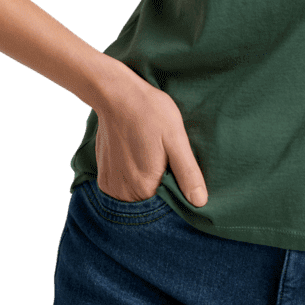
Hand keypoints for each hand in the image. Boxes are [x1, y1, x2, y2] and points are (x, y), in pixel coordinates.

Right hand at [93, 67, 207, 206]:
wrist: (118, 95)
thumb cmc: (150, 113)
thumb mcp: (176, 140)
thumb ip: (187, 173)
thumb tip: (200, 202)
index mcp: (143, 187)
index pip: (165, 210)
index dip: (176, 198)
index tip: (180, 180)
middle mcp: (123, 192)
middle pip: (148, 206)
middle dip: (161, 193)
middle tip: (167, 166)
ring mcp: (111, 185)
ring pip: (135, 199)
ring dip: (146, 188)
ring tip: (154, 164)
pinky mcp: (105, 176)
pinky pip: (122, 190)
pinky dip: (133, 183)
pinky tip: (140, 163)